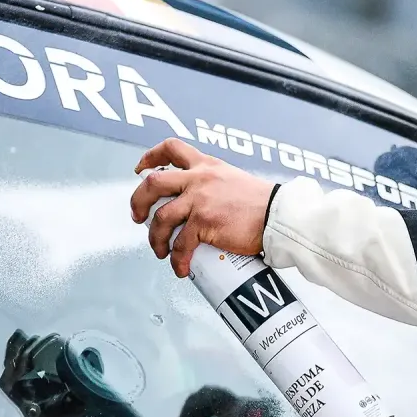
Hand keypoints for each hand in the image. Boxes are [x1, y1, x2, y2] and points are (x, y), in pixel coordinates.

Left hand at [129, 138, 275, 276]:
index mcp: (207, 165)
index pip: (172, 148)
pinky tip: (180, 268)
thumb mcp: (234, 181)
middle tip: (138, 217)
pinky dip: (176, 259)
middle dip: (138, 202)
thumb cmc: (263, 204)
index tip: (141, 169)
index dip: (150, 157)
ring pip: (161, 218)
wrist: (278, 216)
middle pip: (153, 183)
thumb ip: (214, 186)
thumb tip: (201, 206)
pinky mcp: (205, 222)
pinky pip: (180, 244)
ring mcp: (200, 200)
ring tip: (160, 251)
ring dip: (155, 238)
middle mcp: (199, 178)